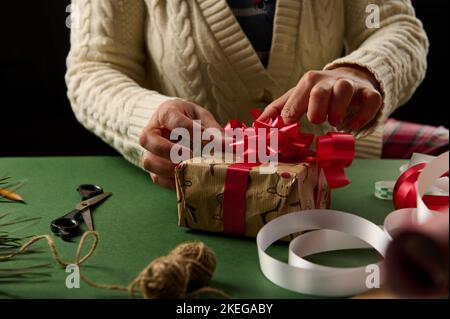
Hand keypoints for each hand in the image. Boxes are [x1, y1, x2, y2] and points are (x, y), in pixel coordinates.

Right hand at [139, 99, 221, 188]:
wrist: (178, 127)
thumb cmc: (191, 120)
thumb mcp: (203, 118)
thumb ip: (213, 130)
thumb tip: (229, 144)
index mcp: (165, 112)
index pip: (174, 121)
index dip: (192, 132)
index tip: (210, 141)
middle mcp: (151, 131)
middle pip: (148, 139)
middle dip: (171, 150)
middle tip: (192, 156)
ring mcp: (150, 151)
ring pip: (149, 161)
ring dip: (170, 168)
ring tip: (191, 171)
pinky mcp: (154, 169)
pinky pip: (157, 178)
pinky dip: (172, 181)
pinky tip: (190, 181)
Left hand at [259, 66, 382, 129]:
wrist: (350, 77)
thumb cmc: (318, 92)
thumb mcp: (297, 97)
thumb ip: (278, 110)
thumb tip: (258, 125)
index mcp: (308, 82)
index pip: (295, 99)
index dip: (289, 118)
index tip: (286, 134)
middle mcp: (328, 81)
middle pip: (319, 90)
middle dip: (315, 109)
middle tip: (316, 121)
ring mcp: (350, 85)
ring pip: (345, 90)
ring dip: (338, 111)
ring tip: (335, 123)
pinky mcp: (369, 93)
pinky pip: (371, 100)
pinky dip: (363, 115)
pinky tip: (353, 126)